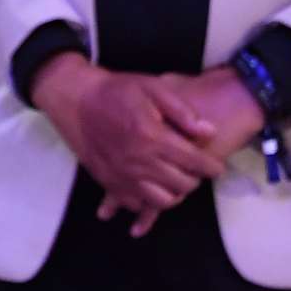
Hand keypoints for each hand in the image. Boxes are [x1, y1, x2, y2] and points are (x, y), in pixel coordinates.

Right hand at [94, 69, 263, 231]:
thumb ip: (182, 111)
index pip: (195, 163)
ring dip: (174, 192)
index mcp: (153, 137)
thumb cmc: (115, 90)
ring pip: (163, 201)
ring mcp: (122, 175)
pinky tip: (150, 183)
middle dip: (195, 178)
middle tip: (193, 169)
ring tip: (174, 178)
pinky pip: (136, 203)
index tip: (216, 166)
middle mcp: (139, 161)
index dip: (212, 167)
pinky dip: (148, 198)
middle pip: (183, 185)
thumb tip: (210, 132)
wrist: (74, 98)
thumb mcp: (152, 87)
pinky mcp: (108, 181)